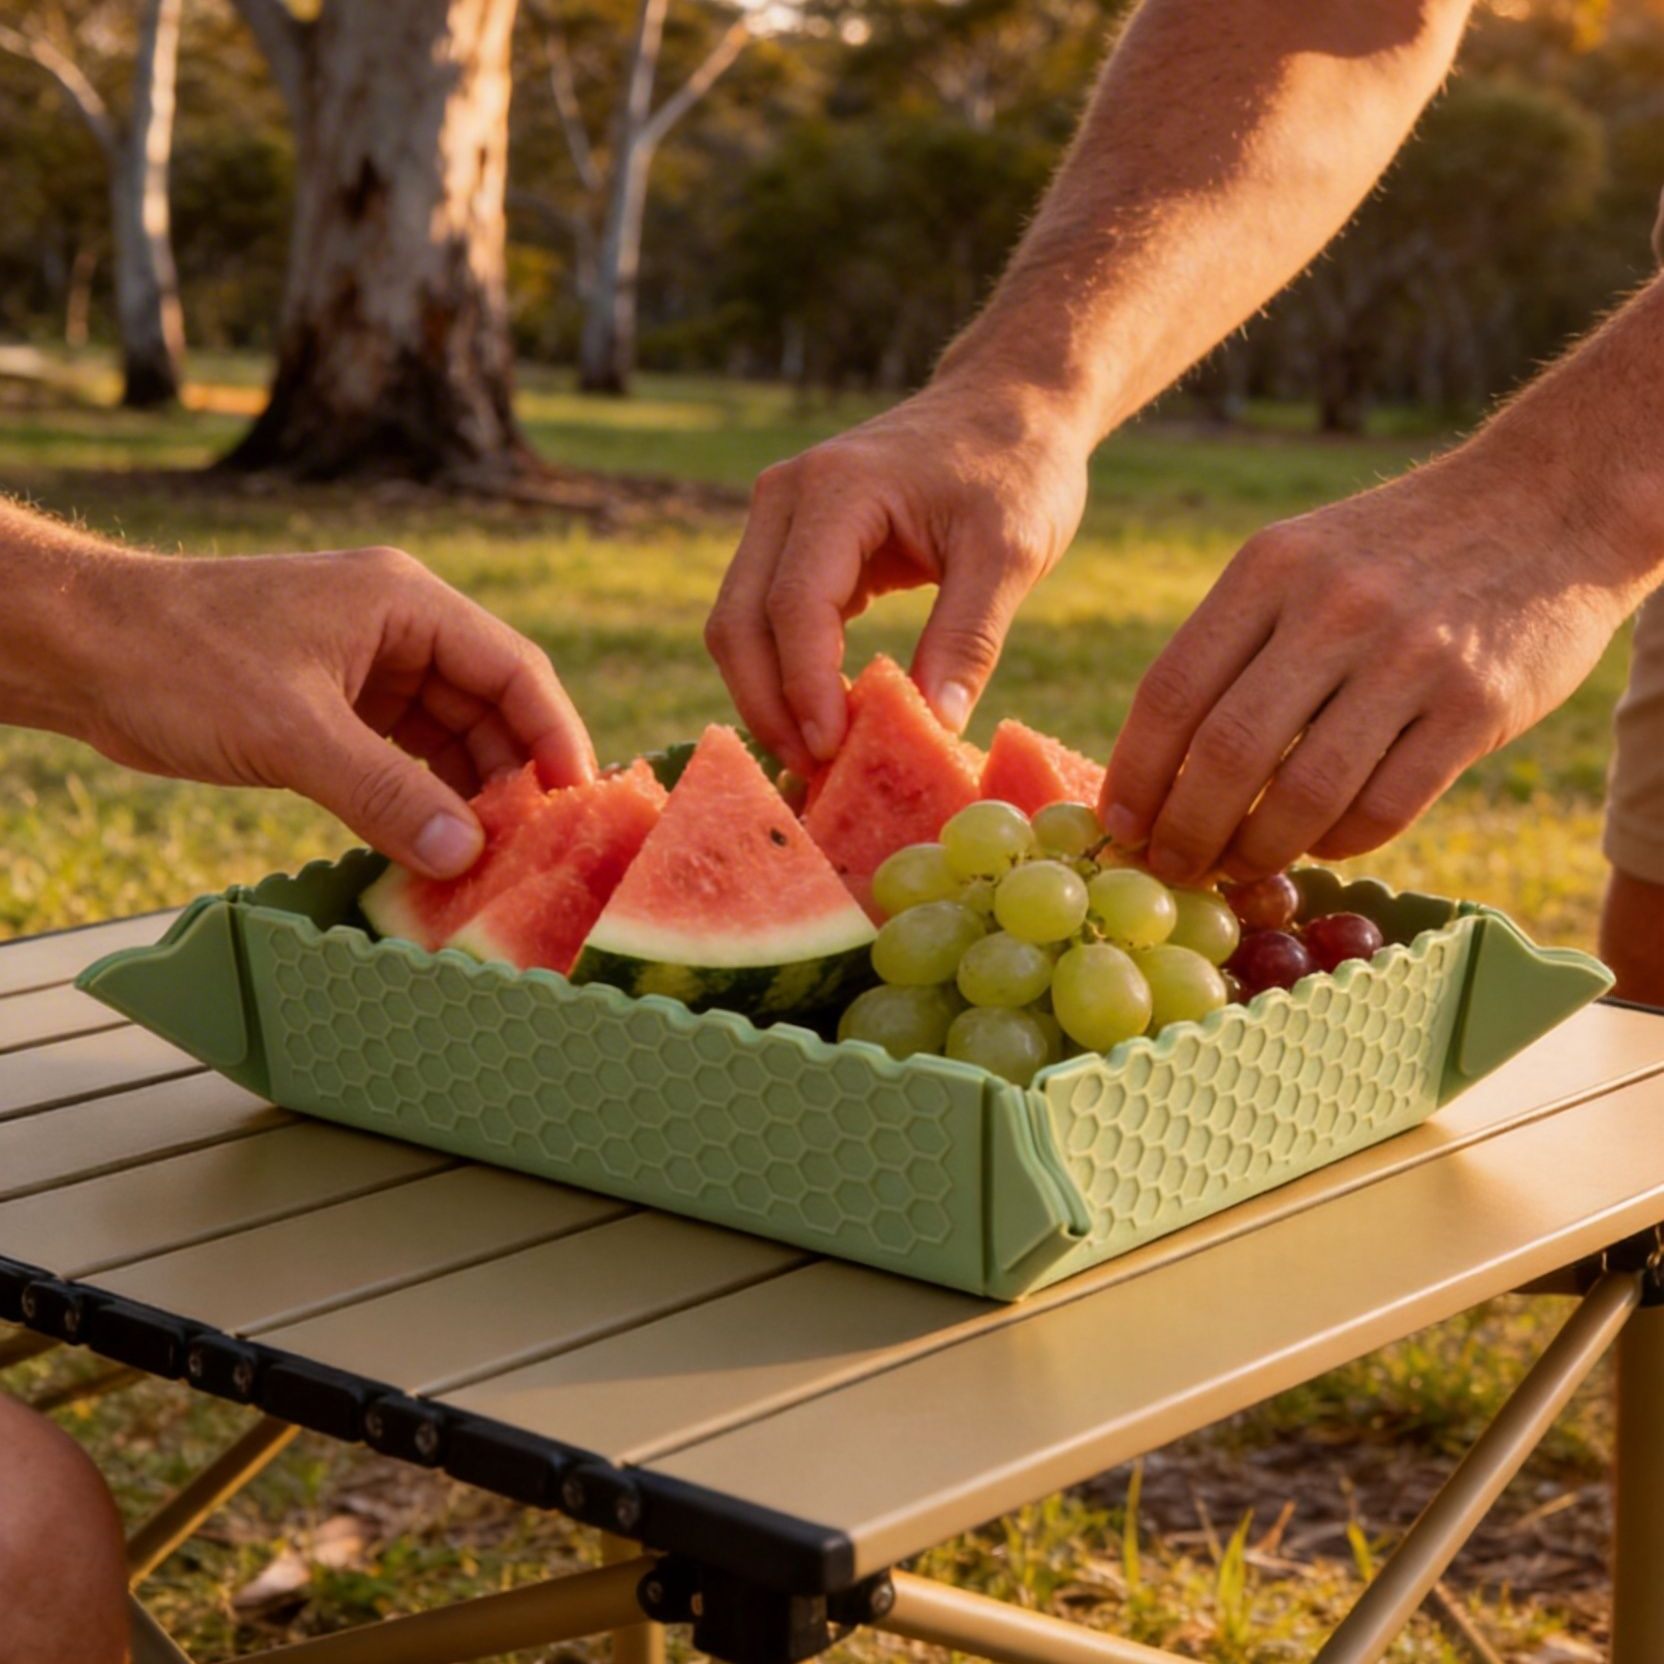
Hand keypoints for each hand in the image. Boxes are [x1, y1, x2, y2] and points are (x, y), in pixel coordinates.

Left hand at [78, 546, 593, 876]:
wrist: (82, 650)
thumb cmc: (180, 661)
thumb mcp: (292, 732)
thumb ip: (384, 795)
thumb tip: (464, 857)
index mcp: (406, 604)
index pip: (512, 668)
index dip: (555, 734)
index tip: (578, 802)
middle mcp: (400, 631)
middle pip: (491, 706)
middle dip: (514, 776)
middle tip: (538, 849)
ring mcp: (369, 670)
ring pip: (451, 738)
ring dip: (469, 796)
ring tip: (493, 861)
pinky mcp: (338, 709)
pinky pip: (405, 758)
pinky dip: (422, 802)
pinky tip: (435, 848)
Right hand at [705, 383, 1090, 772]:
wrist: (1007, 406)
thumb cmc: (1016, 469)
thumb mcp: (1011, 553)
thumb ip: (968, 637)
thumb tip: (934, 727)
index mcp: (837, 489)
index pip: (794, 604)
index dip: (805, 686)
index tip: (830, 751)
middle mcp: (786, 497)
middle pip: (738, 622)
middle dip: (767, 706)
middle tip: (814, 776)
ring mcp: (779, 518)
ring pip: (738, 627)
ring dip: (767, 698)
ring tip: (815, 762)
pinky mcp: (791, 544)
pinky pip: (765, 622)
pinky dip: (784, 676)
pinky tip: (823, 723)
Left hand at [1101, 450, 1632, 883]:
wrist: (1550, 501)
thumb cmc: (1395, 553)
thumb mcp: (1299, 560)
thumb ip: (1232, 646)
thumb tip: (1158, 770)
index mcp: (1268, 569)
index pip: (1170, 692)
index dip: (1135, 776)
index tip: (1121, 827)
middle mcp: (1334, 607)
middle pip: (1226, 754)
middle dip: (1186, 831)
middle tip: (1175, 867)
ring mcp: (1410, 656)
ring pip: (1303, 795)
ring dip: (1259, 852)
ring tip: (1241, 867)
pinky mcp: (1477, 704)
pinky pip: (1384, 808)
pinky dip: (1338, 843)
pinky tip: (1322, 840)